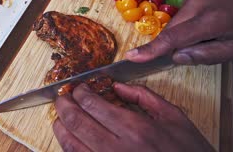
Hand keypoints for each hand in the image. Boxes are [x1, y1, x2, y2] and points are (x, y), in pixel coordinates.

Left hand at [53, 83, 213, 151]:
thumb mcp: (173, 118)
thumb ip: (144, 97)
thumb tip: (118, 86)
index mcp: (135, 128)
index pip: (92, 103)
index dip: (78, 93)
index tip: (77, 88)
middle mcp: (117, 148)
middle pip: (76, 122)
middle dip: (63, 106)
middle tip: (62, 99)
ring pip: (72, 145)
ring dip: (61, 129)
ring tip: (59, 119)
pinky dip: (70, 149)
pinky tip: (71, 141)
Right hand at [126, 0, 232, 64]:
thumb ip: (208, 54)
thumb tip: (176, 57)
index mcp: (209, 21)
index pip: (171, 38)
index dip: (150, 50)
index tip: (131, 58)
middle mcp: (198, 5)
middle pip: (172, 30)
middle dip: (173, 46)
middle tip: (197, 55)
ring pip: (178, 23)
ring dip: (183, 37)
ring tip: (212, 41)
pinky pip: (186, 15)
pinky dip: (190, 28)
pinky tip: (212, 31)